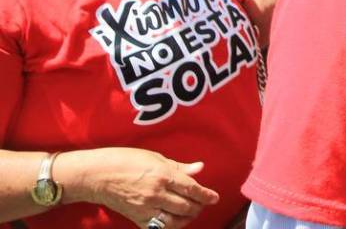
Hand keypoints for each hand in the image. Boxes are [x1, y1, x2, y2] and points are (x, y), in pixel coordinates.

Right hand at [66, 147, 218, 226]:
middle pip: (186, 206)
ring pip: (174, 221)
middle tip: (203, 203)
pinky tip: (175, 221)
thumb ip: (179, 166)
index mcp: (163, 175)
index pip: (191, 189)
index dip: (206, 195)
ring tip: (191, 213)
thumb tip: (199, 168)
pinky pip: (158, 227)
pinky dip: (170, 226)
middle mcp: (156, 194)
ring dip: (187, 218)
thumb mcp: (155, 157)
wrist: (96, 175)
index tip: (214, 198)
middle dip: (198, 207)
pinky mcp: (136, 218)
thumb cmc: (124, 160)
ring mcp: (145, 208)